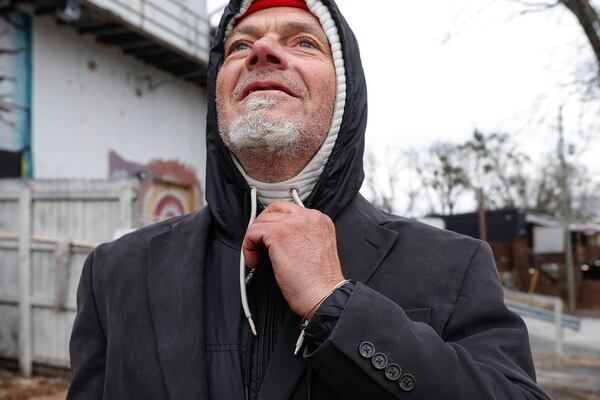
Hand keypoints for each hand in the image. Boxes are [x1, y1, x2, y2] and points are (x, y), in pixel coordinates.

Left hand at [242, 200, 344, 316]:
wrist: (324, 294)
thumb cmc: (320, 282)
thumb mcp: (316, 248)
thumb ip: (301, 235)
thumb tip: (277, 236)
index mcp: (320, 220)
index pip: (289, 210)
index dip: (275, 224)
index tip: (270, 240)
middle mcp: (309, 217)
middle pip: (274, 209)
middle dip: (263, 226)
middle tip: (260, 245)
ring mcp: (293, 223)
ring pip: (261, 221)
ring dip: (254, 240)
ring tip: (258, 258)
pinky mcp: (279, 233)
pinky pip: (253, 232)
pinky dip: (248, 247)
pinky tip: (255, 261)